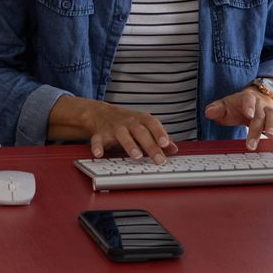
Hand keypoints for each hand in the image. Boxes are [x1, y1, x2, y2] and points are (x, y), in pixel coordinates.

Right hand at [47, 97, 177, 164]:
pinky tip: (99, 154)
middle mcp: (128, 122)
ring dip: (130, 145)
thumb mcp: (144, 126)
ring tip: (137, 156)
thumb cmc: (127, 122)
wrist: (100, 113)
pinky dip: (98, 147)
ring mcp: (114, 128)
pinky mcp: (100, 134)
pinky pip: (98, 140)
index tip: (166, 144)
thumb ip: (158, 137)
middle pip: (140, 132)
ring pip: (122, 135)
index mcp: (141, 120)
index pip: (152, 124)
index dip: (160, 133)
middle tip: (159, 159)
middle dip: (150, 146)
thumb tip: (174, 148)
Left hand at [204, 88, 272, 150]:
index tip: (248, 114)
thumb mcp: (224, 106)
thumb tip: (209, 112)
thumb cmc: (236, 105)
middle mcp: (260, 103)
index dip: (248, 106)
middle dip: (256, 128)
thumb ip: (216, 109)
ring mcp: (270, 109)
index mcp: (246, 98)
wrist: (252, 99)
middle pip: (259, 114)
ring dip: (272, 126)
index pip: (247, 99)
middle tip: (251, 144)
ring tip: (271, 136)